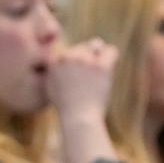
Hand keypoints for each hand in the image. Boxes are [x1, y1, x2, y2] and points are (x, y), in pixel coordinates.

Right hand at [46, 39, 119, 162]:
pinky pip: (111, 50)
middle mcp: (68, 57)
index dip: (75, 61)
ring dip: (99, 55)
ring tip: (98, 72)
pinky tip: (109, 67)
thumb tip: (63, 53)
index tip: (77, 76)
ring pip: (96, 44)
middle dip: (87, 57)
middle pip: (82, 46)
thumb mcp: (52, 86)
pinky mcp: (101, 66)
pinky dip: (111, 56)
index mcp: (54, 61)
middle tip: (88, 77)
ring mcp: (85, 60)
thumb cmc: (67, 105)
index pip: (68, 49)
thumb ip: (54, 69)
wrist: (79, 117)